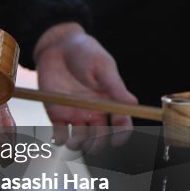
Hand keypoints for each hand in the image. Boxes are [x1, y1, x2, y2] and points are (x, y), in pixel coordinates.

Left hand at [33, 22, 136, 148]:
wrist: (57, 45)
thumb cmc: (85, 52)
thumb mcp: (102, 66)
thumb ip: (114, 86)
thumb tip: (133, 103)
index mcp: (110, 100)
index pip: (121, 122)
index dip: (121, 134)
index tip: (117, 141)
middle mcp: (95, 110)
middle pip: (101, 135)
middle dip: (98, 143)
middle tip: (92, 145)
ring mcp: (75, 113)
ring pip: (81, 137)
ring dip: (79, 144)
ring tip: (75, 142)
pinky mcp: (57, 112)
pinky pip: (60, 132)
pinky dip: (60, 139)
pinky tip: (60, 138)